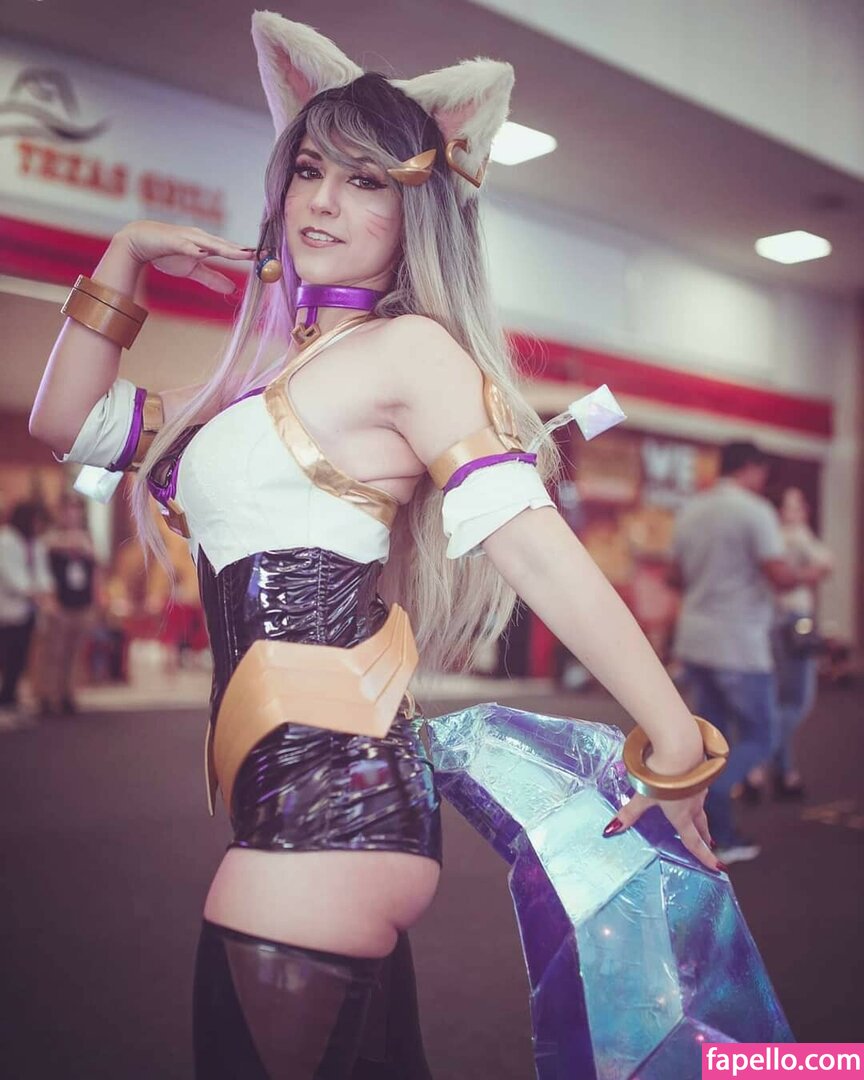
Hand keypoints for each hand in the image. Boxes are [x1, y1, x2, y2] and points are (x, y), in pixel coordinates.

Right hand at [113, 220, 253, 294]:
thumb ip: (212, 278)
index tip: (268, 258)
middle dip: (245, 251)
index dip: (249, 254)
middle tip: (264, 255)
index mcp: (208, 245)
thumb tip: (232, 288)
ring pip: (211, 244)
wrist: (139, 241)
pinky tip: (204, 253)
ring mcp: (188, 237)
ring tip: (243, 254)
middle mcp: (201, 238)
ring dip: (227, 249)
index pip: (232, 250)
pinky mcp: (173, 240)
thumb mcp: (193, 269)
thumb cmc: (167, 253)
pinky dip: (196, 249)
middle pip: (227, 245)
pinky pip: (187, 245)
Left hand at [602, 743, 722, 872]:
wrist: (681, 747)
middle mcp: (694, 804)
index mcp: (681, 815)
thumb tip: (611, 830)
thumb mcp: (642, 795)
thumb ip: (629, 813)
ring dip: (702, 817)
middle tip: (710, 846)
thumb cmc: (662, 776)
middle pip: (701, 825)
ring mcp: (698, 788)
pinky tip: (692, 789)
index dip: (704, 856)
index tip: (716, 867)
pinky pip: (699, 789)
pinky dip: (697, 795)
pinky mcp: (699, 773)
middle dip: (705, 837)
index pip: (693, 841)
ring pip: (701, 807)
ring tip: (701, 822)